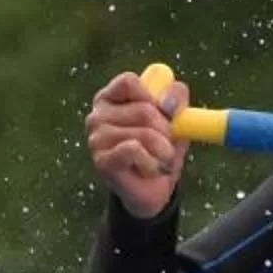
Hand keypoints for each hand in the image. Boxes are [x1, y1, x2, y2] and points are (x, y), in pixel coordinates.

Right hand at [88, 69, 188, 220]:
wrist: (153, 191)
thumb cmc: (159, 149)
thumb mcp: (175, 118)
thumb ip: (176, 98)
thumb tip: (168, 103)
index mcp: (110, 98)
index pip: (130, 82)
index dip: (154, 96)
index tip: (168, 113)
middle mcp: (97, 116)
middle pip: (144, 109)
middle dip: (167, 131)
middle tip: (166, 146)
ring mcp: (96, 139)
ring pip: (144, 133)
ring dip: (163, 152)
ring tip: (157, 161)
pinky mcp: (102, 161)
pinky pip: (135, 150)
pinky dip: (151, 163)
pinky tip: (147, 170)